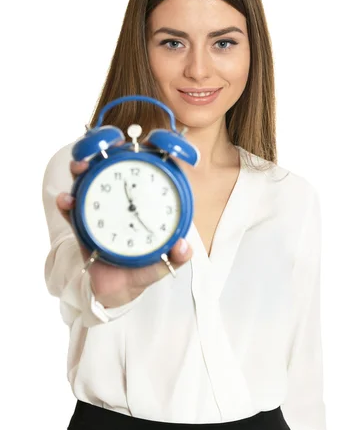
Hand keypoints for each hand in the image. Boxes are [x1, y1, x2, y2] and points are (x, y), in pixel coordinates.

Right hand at [56, 141, 192, 307]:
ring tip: (79, 167)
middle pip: (115, 164)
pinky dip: (67, 201)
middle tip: (104, 146)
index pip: (151, 167)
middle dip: (107, 149)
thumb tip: (183, 248)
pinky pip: (72, 207)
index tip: (149, 140)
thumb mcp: (164, 262)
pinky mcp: (83, 220)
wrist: (118, 289)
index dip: (152, 147)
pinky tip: (65, 200)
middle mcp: (124, 198)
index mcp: (148, 201)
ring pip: (90, 179)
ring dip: (82, 168)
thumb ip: (176, 256)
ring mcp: (102, 205)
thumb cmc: (144, 268)